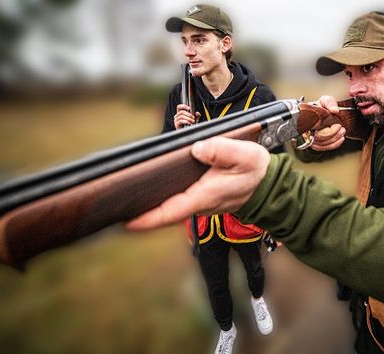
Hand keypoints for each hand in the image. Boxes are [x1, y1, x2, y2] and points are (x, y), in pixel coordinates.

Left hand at [125, 137, 270, 230]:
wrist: (268, 183)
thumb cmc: (255, 170)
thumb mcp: (245, 155)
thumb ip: (222, 150)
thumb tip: (198, 148)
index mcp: (206, 195)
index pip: (172, 211)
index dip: (149, 218)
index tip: (127, 222)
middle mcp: (200, 204)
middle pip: (166, 213)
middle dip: (142, 216)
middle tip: (115, 211)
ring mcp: (201, 204)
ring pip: (171, 209)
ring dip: (150, 210)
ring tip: (126, 202)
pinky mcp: (202, 199)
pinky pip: (178, 204)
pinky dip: (162, 202)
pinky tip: (151, 194)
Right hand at [174, 104, 200, 128]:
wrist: (187, 133)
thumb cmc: (190, 126)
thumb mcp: (194, 119)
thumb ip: (196, 116)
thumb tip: (197, 113)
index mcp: (180, 113)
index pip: (179, 107)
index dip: (183, 106)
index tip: (189, 108)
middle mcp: (177, 116)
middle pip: (181, 112)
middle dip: (189, 114)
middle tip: (193, 117)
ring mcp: (176, 120)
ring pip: (181, 116)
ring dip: (188, 118)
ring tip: (193, 121)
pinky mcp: (176, 124)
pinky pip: (180, 121)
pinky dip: (186, 121)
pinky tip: (189, 123)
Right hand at [310, 95, 345, 150]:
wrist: (326, 114)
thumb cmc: (323, 108)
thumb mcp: (326, 100)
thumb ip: (330, 103)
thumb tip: (334, 110)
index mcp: (306, 118)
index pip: (313, 128)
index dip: (325, 129)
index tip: (337, 125)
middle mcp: (306, 129)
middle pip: (317, 138)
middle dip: (332, 134)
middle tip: (340, 127)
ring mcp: (309, 137)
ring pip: (320, 144)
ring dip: (334, 139)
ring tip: (342, 132)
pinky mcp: (314, 143)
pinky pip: (322, 148)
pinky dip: (333, 144)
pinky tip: (340, 139)